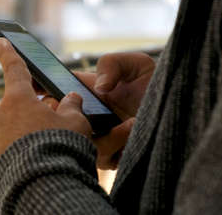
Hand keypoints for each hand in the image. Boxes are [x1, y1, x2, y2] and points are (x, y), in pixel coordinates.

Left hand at [0, 38, 91, 183]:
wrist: (39, 189)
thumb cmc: (58, 149)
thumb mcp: (74, 124)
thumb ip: (71, 106)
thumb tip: (70, 99)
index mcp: (18, 100)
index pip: (14, 69)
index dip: (9, 53)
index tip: (0, 41)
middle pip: (16, 109)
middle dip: (32, 115)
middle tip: (51, 129)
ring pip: (9, 132)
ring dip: (24, 137)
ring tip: (44, 154)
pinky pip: (4, 154)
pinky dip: (16, 157)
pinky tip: (31, 168)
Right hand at [36, 52, 153, 169]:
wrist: (179, 110)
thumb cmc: (156, 84)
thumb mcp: (135, 65)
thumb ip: (112, 64)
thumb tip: (99, 88)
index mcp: (85, 94)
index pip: (52, 94)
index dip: (42, 94)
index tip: (42, 93)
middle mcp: (87, 118)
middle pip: (58, 123)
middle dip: (65, 120)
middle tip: (86, 112)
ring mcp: (97, 140)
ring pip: (78, 144)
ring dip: (98, 134)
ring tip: (128, 120)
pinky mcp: (112, 157)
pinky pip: (101, 158)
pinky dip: (115, 145)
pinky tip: (131, 129)